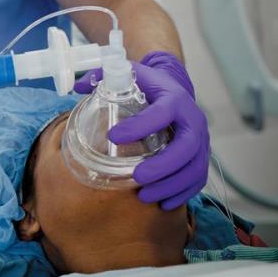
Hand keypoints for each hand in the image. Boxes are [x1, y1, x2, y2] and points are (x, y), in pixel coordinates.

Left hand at [74, 51, 208, 209]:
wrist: (175, 88)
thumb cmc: (148, 85)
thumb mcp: (129, 74)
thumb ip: (102, 76)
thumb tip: (76, 86)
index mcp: (173, 98)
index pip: (162, 113)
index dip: (140, 126)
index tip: (113, 137)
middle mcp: (192, 119)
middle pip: (187, 146)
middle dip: (163, 165)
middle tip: (137, 177)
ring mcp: (201, 139)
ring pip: (195, 167)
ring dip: (172, 185)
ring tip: (145, 196)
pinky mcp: (201, 155)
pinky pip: (198, 178)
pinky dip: (183, 193)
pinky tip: (163, 202)